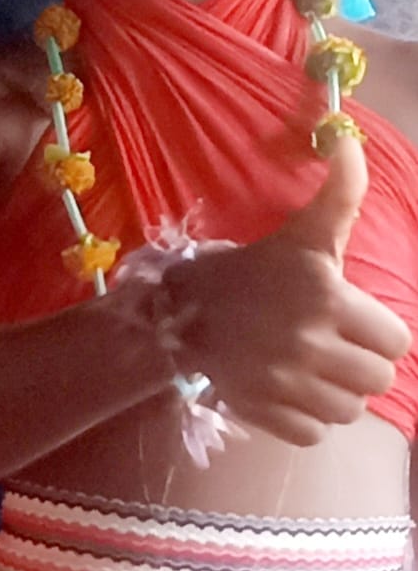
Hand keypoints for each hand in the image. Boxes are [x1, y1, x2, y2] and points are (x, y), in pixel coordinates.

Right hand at [172, 136, 410, 445]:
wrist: (174, 309)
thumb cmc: (250, 269)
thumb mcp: (301, 233)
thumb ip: (340, 192)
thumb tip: (347, 137)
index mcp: (325, 298)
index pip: (396, 340)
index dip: (374, 330)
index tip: (344, 317)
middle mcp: (308, 343)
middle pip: (377, 379)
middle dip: (357, 363)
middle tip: (326, 344)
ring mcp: (283, 383)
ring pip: (349, 410)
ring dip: (333, 393)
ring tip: (307, 368)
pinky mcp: (263, 412)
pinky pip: (314, 433)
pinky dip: (304, 417)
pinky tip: (286, 389)